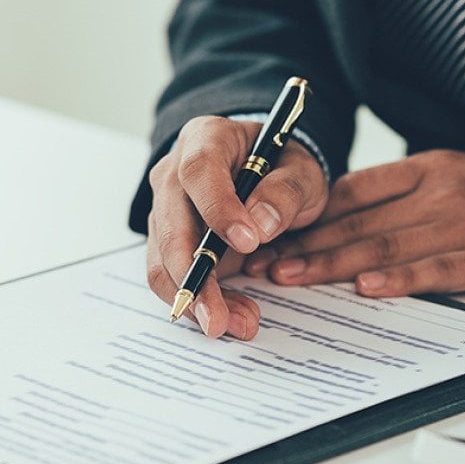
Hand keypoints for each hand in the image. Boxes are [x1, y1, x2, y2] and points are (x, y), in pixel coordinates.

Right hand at [146, 116, 328, 338]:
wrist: (266, 175)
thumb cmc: (281, 167)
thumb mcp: (301, 170)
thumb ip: (286, 191)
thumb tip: (261, 226)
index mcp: (204, 140)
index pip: (199, 171)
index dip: (217, 207)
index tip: (248, 242)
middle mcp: (173, 174)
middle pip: (170, 226)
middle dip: (195, 276)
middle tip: (221, 316)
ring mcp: (165, 210)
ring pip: (164, 260)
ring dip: (197, 298)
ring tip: (239, 323)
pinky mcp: (169, 243)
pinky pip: (173, 276)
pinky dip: (201, 302)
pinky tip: (231, 317)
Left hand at [244, 150, 464, 295]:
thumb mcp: (451, 176)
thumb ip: (397, 195)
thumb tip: (338, 218)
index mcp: (423, 170)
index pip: (350, 190)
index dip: (304, 214)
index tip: (267, 233)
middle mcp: (436, 193)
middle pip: (357, 220)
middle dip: (303, 244)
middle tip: (261, 264)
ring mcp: (461, 224)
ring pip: (384, 244)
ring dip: (332, 263)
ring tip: (293, 277)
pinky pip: (437, 269)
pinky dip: (400, 279)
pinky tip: (366, 288)